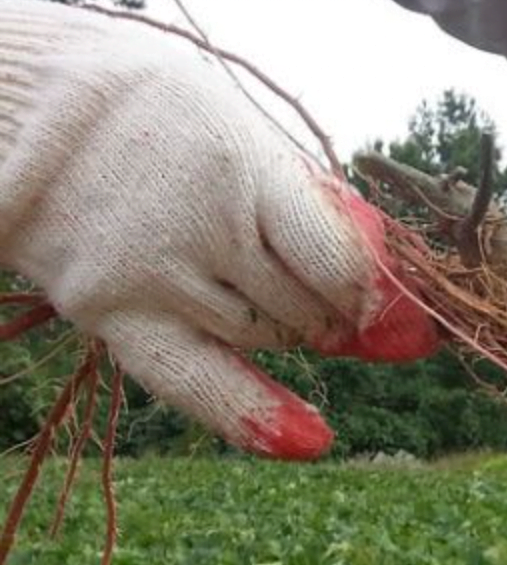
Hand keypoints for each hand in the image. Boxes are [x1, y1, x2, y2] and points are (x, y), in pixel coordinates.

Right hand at [0, 2, 438, 459]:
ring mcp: (149, 277)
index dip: (375, 294)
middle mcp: (194, 227)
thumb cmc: (166, 124)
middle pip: (304, 309)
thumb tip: (391, 295)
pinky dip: (256, 416)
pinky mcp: (111, 314)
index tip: (395, 305)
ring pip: (262, 341)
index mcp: (238, 166)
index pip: (337, 262)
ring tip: (261, 287)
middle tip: (317, 285)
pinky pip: (196, 383)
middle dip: (330, 310)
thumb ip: (313, 210)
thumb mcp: (244, 137)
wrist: (26, 106)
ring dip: (286, 330)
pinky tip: (308, 441)